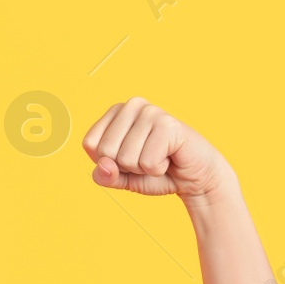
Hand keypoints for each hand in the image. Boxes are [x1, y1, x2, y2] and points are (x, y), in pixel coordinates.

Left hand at [81, 97, 232, 200]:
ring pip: (126, 158)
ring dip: (144, 169)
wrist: (194, 177)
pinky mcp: (168, 124)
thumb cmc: (157, 172)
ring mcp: (151, 112)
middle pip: (105, 151)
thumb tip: (103, 165)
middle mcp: (132, 105)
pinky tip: (170, 159)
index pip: (90, 144)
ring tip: (160, 158)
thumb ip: (106, 176)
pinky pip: (148, 162)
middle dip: (126, 167)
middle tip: (147, 159)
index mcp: (116, 112)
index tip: (130, 158)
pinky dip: (158, 170)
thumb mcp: (123, 178)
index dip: (108, 162)